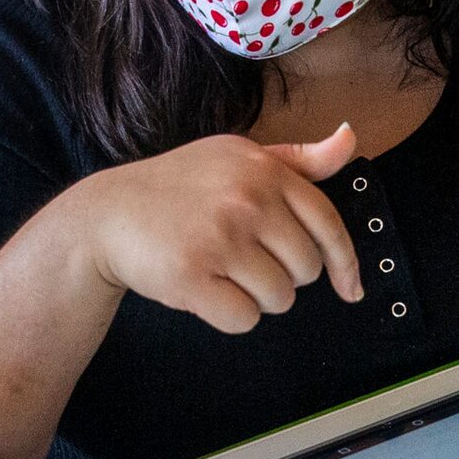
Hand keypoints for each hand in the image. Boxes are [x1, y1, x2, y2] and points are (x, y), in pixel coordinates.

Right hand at [64, 127, 364, 332]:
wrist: (107, 213)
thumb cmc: (179, 188)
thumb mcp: (237, 158)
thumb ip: (298, 159)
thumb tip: (350, 139)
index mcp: (263, 169)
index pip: (328, 224)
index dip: (345, 264)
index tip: (351, 290)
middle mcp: (247, 199)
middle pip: (306, 269)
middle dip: (283, 277)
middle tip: (243, 261)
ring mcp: (220, 237)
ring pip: (279, 298)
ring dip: (256, 298)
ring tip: (221, 272)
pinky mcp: (193, 276)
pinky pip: (244, 320)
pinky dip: (229, 316)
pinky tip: (205, 291)